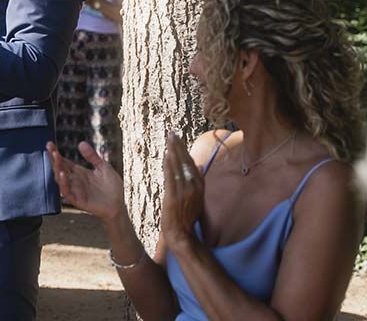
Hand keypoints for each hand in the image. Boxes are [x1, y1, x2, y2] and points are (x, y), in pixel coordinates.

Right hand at [48, 141, 125, 221]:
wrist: (119, 204)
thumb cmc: (112, 187)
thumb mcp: (103, 167)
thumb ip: (92, 156)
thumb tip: (81, 143)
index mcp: (79, 172)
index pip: (64, 162)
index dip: (56, 154)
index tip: (49, 144)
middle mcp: (75, 181)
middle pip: (60, 168)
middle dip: (54, 158)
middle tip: (49, 147)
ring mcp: (75, 191)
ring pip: (61, 180)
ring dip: (57, 169)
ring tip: (55, 157)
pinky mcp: (78, 200)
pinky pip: (67, 192)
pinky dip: (63, 184)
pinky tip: (62, 174)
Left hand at [161, 131, 204, 253]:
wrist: (181, 234)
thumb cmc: (187, 216)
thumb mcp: (197, 197)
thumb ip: (197, 180)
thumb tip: (197, 163)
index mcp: (199, 185)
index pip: (191, 163)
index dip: (184, 149)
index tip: (178, 138)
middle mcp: (193, 187)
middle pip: (185, 161)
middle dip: (178, 146)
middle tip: (172, 132)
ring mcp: (184, 192)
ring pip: (178, 167)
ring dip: (173, 151)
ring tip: (169, 138)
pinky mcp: (173, 196)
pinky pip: (171, 177)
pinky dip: (169, 165)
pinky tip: (167, 155)